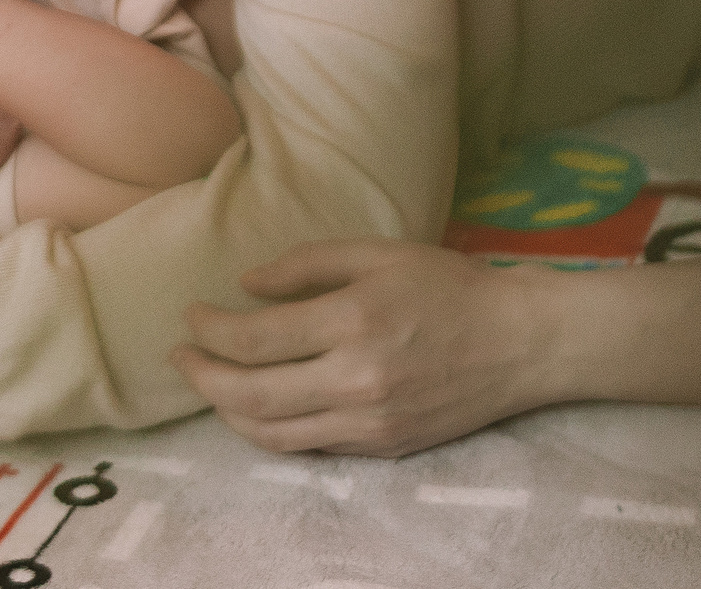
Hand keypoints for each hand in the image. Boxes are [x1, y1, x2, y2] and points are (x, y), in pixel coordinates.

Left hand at [171, 240, 563, 455]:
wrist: (518, 343)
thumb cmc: (449, 286)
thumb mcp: (379, 253)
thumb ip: (307, 265)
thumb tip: (246, 286)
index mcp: (354, 321)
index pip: (255, 339)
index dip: (210, 330)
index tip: (191, 316)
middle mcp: (356, 379)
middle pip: (250, 394)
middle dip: (203, 376)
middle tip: (181, 357)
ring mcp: (368, 421)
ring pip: (271, 433)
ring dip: (227, 411)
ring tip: (210, 385)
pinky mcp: (381, 447)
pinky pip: (307, 447)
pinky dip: (270, 431)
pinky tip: (258, 407)